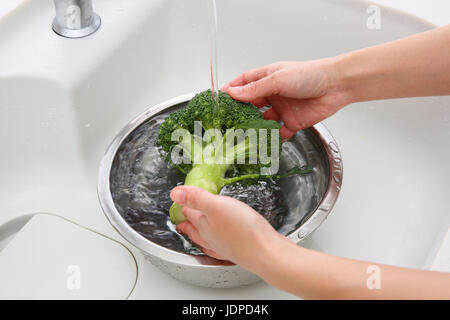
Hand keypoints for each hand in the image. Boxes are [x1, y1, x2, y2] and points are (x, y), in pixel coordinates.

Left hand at [170, 186, 283, 269]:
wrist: (266, 253)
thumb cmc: (243, 229)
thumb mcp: (216, 206)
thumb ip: (196, 199)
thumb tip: (174, 194)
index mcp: (204, 226)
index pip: (190, 214)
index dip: (184, 206)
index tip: (179, 202)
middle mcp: (212, 238)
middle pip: (196, 230)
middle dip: (188, 224)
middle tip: (182, 222)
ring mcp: (226, 247)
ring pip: (207, 240)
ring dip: (199, 235)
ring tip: (195, 234)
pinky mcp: (240, 251)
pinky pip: (222, 248)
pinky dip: (217, 245)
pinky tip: (222, 245)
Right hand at [222, 60, 348, 139]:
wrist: (336, 86)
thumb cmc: (310, 74)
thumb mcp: (277, 79)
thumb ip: (255, 89)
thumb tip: (233, 93)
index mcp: (268, 78)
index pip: (243, 83)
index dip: (231, 91)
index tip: (219, 101)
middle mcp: (273, 93)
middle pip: (250, 104)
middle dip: (239, 113)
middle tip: (226, 122)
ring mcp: (282, 109)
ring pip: (262, 121)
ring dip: (254, 128)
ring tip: (242, 136)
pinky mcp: (292, 122)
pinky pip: (279, 134)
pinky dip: (272, 140)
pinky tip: (264, 145)